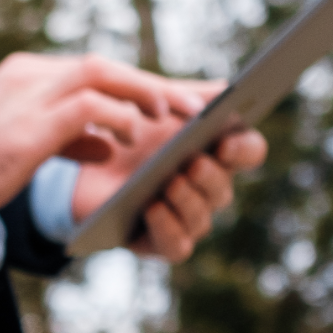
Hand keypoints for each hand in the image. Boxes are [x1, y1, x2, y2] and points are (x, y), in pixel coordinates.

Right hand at [0, 53, 179, 220]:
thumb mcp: (22, 147)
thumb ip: (65, 138)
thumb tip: (103, 145)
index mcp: (25, 76)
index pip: (94, 71)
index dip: (137, 84)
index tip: (176, 97)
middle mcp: (28, 75)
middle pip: (104, 66)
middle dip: (153, 85)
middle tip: (197, 103)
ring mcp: (27, 96)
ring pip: (102, 74)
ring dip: (145, 93)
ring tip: (178, 115)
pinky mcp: (29, 125)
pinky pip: (88, 107)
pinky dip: (117, 118)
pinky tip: (133, 135)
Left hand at [68, 79, 267, 261]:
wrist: (83, 161)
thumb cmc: (128, 130)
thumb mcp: (153, 105)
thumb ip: (186, 96)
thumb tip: (222, 87)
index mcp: (216, 152)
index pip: (249, 152)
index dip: (244, 148)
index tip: (225, 141)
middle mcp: (207, 189)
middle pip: (223, 189)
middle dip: (210, 176)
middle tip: (192, 162)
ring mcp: (185, 218)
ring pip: (201, 218)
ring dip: (187, 200)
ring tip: (169, 183)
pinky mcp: (159, 242)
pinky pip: (176, 245)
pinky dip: (168, 228)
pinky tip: (152, 207)